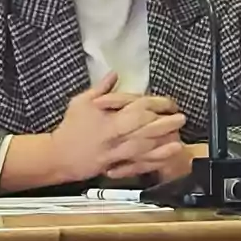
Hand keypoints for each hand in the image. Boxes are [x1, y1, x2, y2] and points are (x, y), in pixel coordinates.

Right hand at [49, 73, 183, 183]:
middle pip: (146, 130)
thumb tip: (115, 74)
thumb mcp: (82, 102)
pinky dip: (154, 160)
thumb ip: (101, 89)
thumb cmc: (71, 127)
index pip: (137, 109)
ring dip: (164, 142)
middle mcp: (116, 137)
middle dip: (165, 123)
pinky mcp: (118, 166)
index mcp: (109, 120)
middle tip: (181, 118)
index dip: (155, 105)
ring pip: (145, 148)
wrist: (59, 156)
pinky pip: (139, 164)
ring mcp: (118, 154)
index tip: (168, 103)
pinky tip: (166, 156)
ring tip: (179, 137)